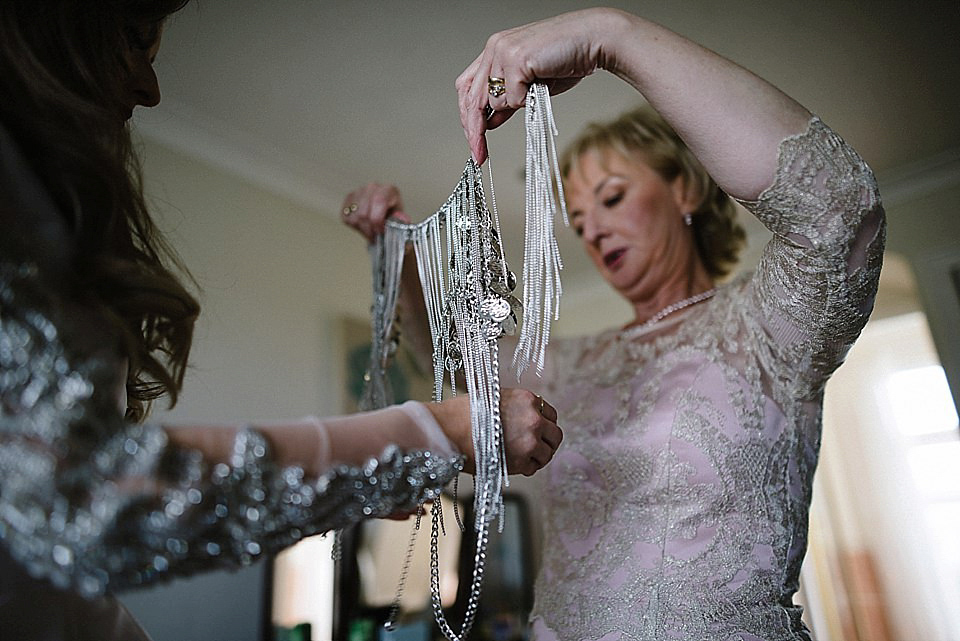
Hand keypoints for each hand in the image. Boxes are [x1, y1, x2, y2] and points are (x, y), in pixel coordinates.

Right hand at [340, 183, 410, 242]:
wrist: (384, 212)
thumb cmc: (392, 215)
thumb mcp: (401, 220)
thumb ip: (402, 221)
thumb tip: (402, 218)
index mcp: (388, 190)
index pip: (379, 202)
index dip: (378, 221)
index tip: (381, 231)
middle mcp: (373, 187)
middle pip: (364, 213)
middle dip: (370, 229)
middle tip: (376, 235)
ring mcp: (359, 191)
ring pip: (354, 217)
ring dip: (362, 229)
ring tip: (370, 231)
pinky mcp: (349, 198)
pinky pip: (346, 217)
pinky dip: (354, 225)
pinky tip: (363, 225)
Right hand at [427, 388, 561, 476]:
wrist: (446, 430)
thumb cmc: (462, 414)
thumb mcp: (493, 397)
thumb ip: (513, 406)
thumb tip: (522, 416)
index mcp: (528, 400)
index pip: (551, 414)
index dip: (544, 424)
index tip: (538, 431)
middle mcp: (534, 419)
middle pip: (556, 435)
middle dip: (547, 442)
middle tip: (537, 448)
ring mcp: (530, 441)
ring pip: (547, 454)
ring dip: (537, 457)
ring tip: (522, 458)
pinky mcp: (521, 461)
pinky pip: (533, 468)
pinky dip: (526, 468)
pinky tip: (512, 464)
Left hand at [456, 8, 630, 162]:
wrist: (592, 41)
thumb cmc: (567, 59)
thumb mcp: (530, 86)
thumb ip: (508, 100)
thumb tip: (490, 121)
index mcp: (495, 50)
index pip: (467, 87)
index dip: (467, 116)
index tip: (474, 141)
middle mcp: (494, 48)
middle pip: (471, 98)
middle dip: (474, 130)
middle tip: (478, 154)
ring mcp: (502, 51)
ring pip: (494, 100)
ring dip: (515, 106)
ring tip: (537, 91)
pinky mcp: (515, 59)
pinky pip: (513, 98)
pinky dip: (527, 101)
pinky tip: (541, 85)